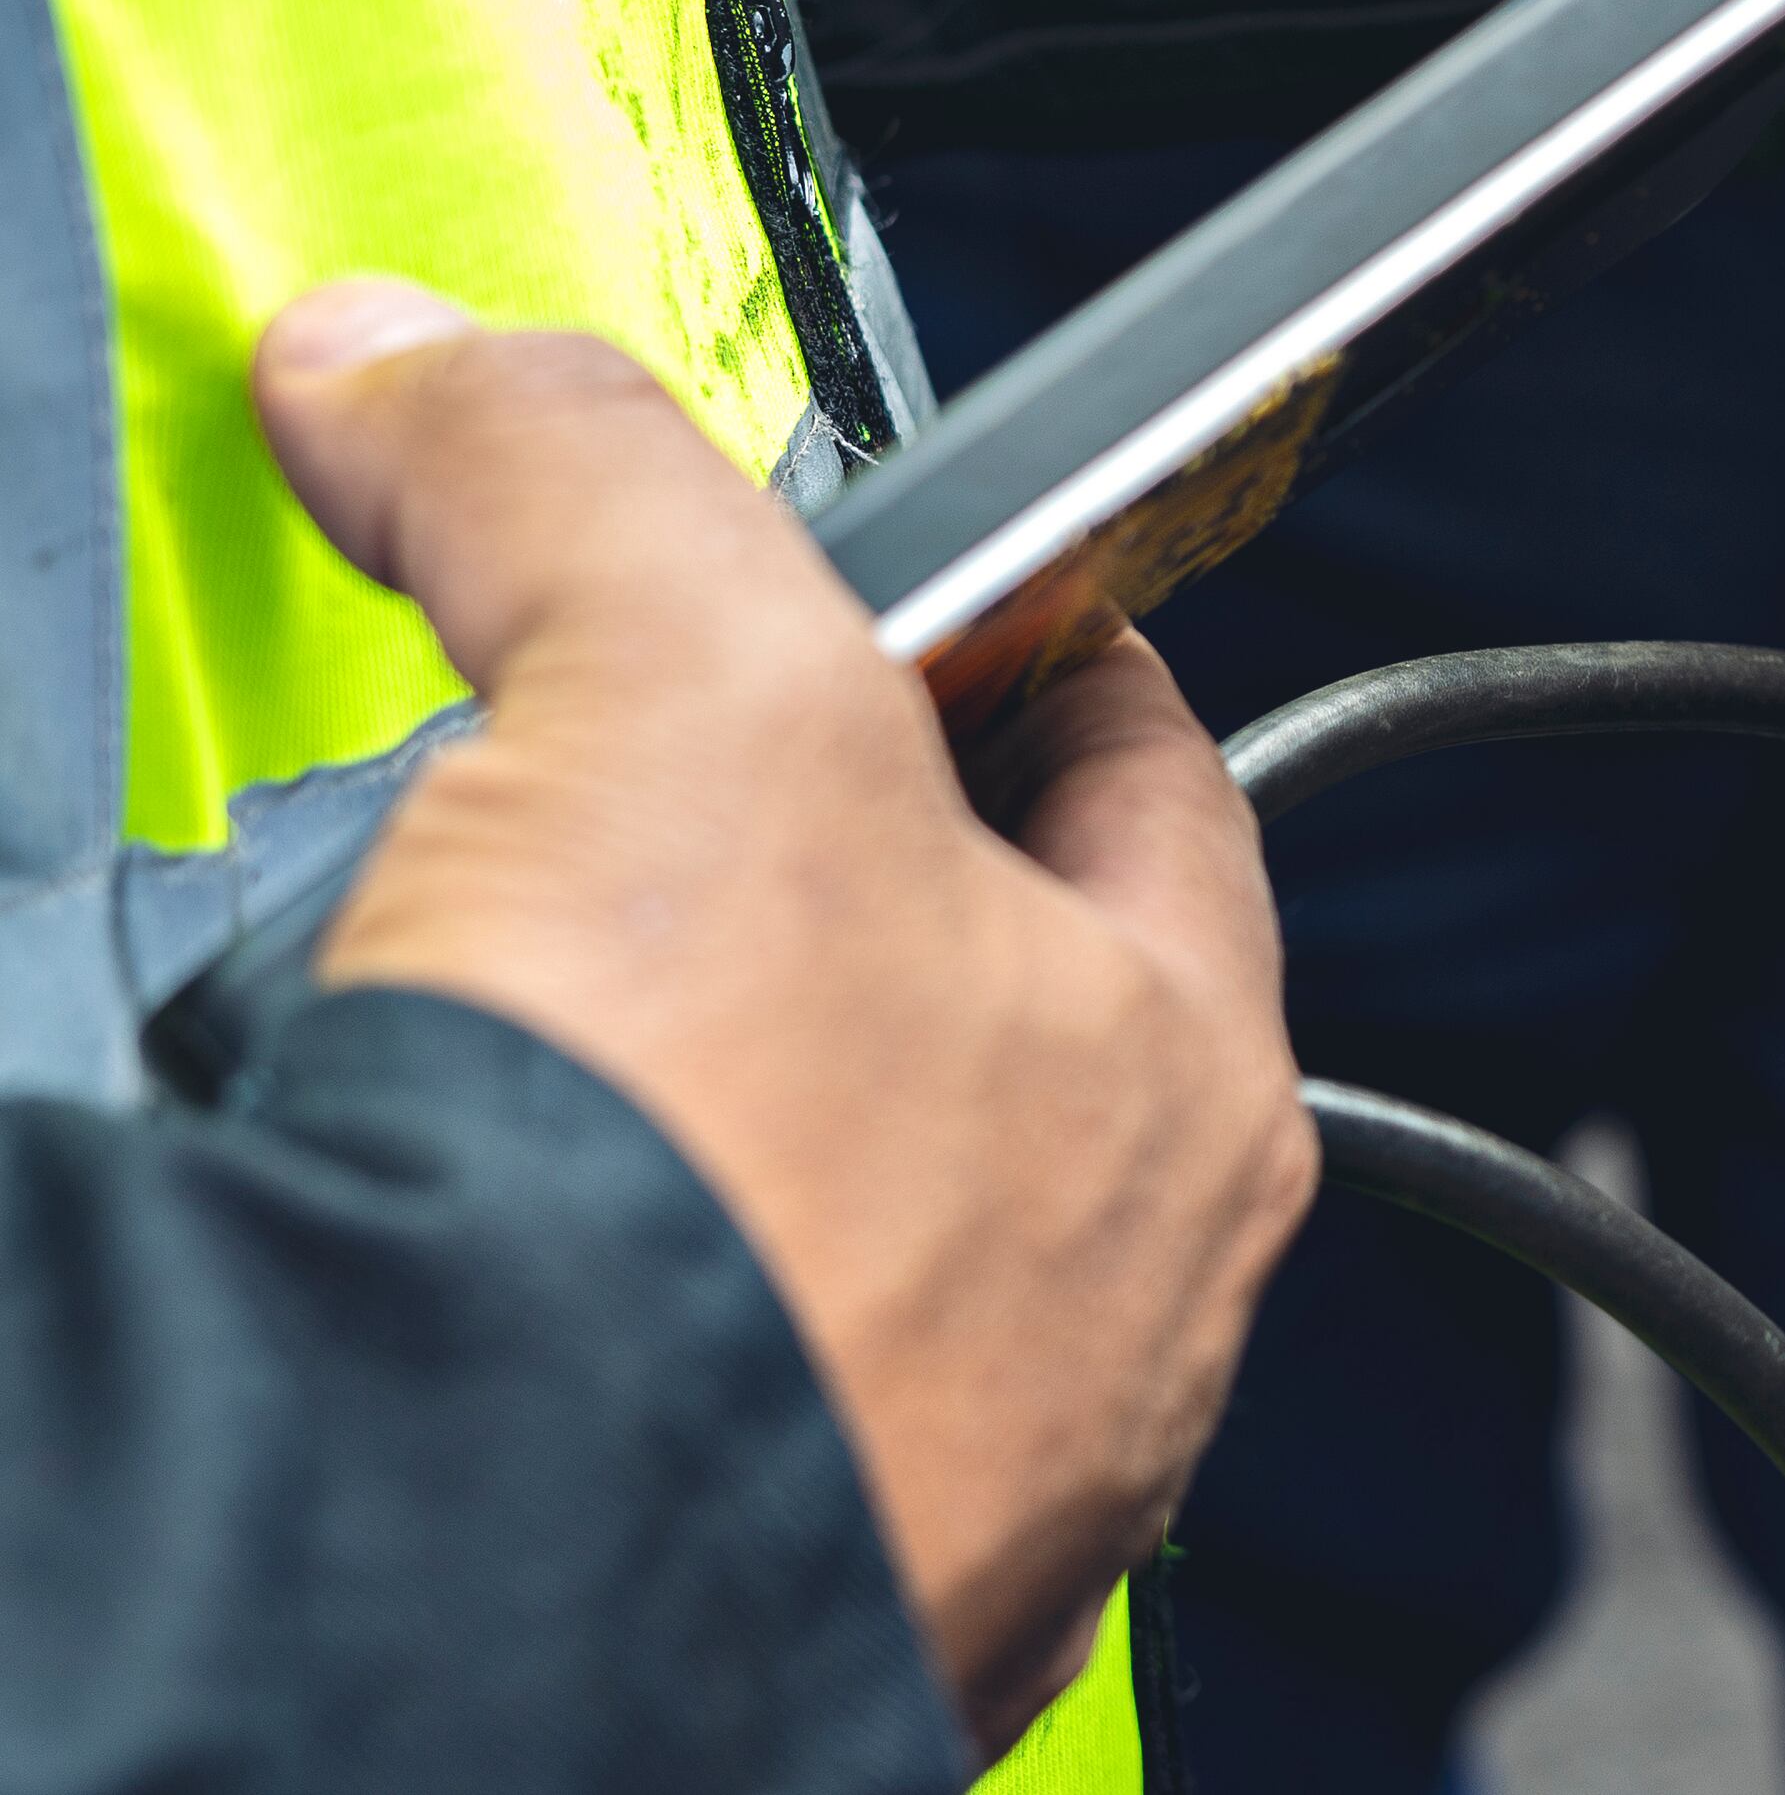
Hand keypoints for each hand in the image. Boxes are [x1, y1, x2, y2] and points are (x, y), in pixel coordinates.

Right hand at [272, 283, 1312, 1747]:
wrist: (468, 1602)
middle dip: (788, 889)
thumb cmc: (688, 1196)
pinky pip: (673, 1398)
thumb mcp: (672, 680)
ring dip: (667, 1112)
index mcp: (1183, 1090)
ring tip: (492, 1045)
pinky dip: (560, 1307)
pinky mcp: (755, 1605)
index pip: (1141, 778)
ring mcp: (938, 1487)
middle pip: (967, 998)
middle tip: (619, 821)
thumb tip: (418, 362)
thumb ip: (569, 474)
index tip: (905, 592)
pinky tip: (445, 1265)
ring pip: (820, 1214)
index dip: (1008, 644)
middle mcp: (1105, 1317)